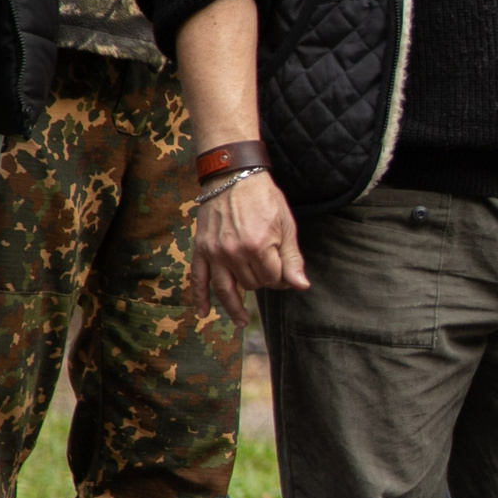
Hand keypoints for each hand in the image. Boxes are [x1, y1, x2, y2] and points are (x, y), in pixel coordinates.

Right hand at [193, 170, 306, 326]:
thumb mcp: (286, 226)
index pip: (273, 279)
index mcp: (259, 246)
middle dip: (262, 283)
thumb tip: (300, 286)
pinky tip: (203, 313)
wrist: (233, 176)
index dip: (282, 278)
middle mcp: (234, 253)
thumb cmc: (264, 199)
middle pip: (251, 284)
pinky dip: (199, 297)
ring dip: (234, 306)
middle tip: (268, 275)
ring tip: (241, 321)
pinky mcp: (200, 249)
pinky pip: (197, 278)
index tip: (284, 272)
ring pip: (226, 289)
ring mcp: (214, 252)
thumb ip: (292, 259)